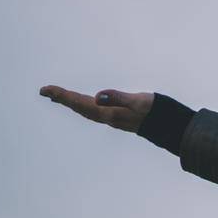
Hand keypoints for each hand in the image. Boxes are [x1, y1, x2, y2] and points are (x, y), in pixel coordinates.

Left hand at [38, 85, 153, 132]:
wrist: (171, 127)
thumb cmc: (156, 112)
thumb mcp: (137, 101)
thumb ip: (118, 98)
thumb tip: (96, 97)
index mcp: (108, 113)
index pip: (80, 102)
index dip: (62, 96)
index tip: (46, 89)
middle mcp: (108, 117)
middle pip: (79, 107)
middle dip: (62, 99)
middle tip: (45, 91)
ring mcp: (113, 118)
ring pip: (86, 110)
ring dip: (72, 103)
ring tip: (58, 97)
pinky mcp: (119, 117)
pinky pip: (95, 111)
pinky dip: (85, 105)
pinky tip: (85, 103)